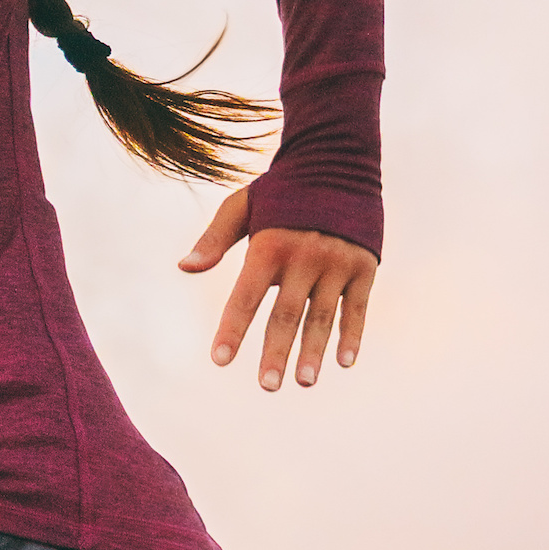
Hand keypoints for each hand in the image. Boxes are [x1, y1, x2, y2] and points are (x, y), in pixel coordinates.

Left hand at [177, 185, 375, 390]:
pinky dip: (353, 335)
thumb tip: (184, 267)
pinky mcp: (364, 266)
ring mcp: (337, 263)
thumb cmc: (281, 190)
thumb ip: (214, 238)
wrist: (338, 163)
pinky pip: (358, 308)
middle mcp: (304, 257)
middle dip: (276, 352)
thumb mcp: (241, 205)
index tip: (219, 360)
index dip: (232, 329)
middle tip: (267, 386)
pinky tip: (345, 362)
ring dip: (314, 351)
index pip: (246, 297)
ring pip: (323, 316)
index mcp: (269, 245)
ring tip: (303, 382)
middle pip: (287, 314)